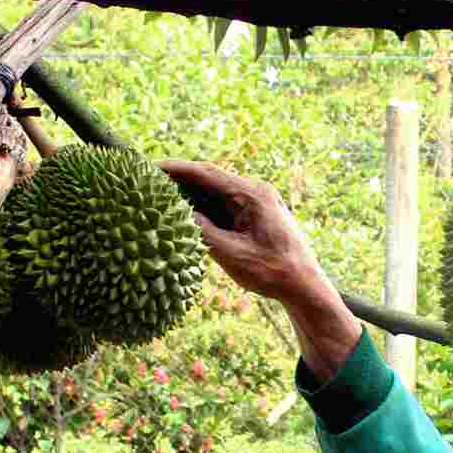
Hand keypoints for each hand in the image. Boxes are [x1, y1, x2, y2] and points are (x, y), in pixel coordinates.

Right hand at [158, 160, 328, 306]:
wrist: (305, 286)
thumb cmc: (272, 272)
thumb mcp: (231, 254)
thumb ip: (203, 232)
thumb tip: (178, 214)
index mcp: (252, 195)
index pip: (206, 174)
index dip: (176, 169)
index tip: (150, 166)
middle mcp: (256, 191)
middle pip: (210, 178)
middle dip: (179, 178)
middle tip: (147, 179)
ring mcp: (258, 201)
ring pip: (217, 190)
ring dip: (191, 192)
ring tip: (159, 194)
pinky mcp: (257, 213)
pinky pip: (226, 203)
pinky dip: (205, 206)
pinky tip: (185, 212)